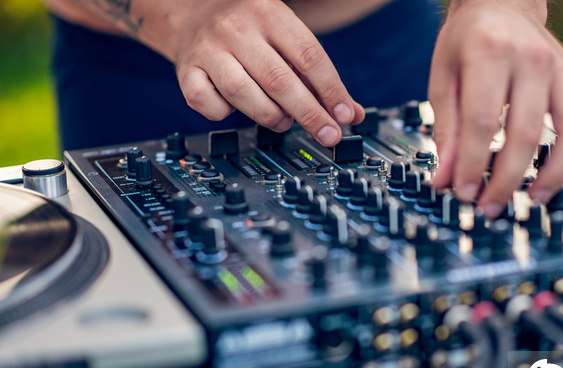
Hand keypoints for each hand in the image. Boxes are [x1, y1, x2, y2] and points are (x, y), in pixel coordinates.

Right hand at [147, 0, 363, 145]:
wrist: (192, 15)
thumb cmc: (250, 33)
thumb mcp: (286, 40)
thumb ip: (319, 77)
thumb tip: (351, 114)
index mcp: (269, 13)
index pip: (309, 56)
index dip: (331, 91)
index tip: (344, 117)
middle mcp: (237, 28)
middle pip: (279, 80)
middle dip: (309, 114)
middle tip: (328, 134)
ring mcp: (209, 49)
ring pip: (244, 94)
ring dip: (270, 116)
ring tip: (283, 121)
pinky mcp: (186, 71)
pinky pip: (210, 105)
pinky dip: (226, 115)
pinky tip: (236, 109)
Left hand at [429, 0, 562, 216]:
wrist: (499, 4)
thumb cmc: (468, 39)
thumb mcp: (443, 79)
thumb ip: (446, 131)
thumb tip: (445, 179)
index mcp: (490, 55)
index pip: (483, 122)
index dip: (472, 165)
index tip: (463, 192)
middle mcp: (533, 61)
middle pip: (526, 132)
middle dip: (508, 179)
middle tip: (492, 206)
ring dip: (558, 170)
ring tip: (538, 196)